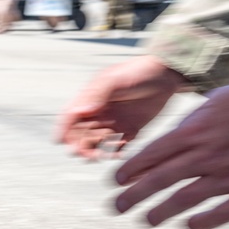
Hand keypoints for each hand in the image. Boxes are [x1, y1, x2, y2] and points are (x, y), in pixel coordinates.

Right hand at [56, 55, 185, 158]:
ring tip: (99, 156)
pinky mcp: (130, 130)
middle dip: (79, 145)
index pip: (70, 115)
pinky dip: (115, 152)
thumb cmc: (138, 72)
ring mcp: (114, 122)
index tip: (60, 141)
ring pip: (96, 142)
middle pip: (80, 133)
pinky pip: (118, 146)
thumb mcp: (115, 79)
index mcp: (90, 99)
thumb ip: (97, 94)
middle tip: (85, 153)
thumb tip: (80, 111)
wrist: (167, 74)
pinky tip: (118, 153)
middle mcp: (99, 112)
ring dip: (94, 151)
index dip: (63, 129)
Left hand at [115, 69, 228, 228]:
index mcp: (196, 131)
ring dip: (160, 213)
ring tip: (146, 220)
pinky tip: (187, 226)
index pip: (150, 156)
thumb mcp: (217, 101)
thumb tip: (167, 144)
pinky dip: (202, 222)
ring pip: (185, 201)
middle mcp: (209, 156)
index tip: (115, 183)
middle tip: (116, 208)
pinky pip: (224, 214)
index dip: (128, 171)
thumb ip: (190, 124)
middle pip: (159, 181)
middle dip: (132, 197)